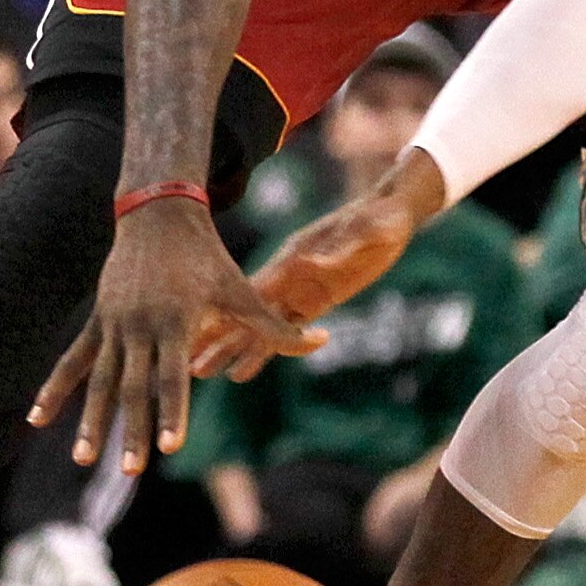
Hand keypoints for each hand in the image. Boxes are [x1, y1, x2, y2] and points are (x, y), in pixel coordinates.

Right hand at [31, 200, 320, 473]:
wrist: (158, 215)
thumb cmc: (208, 257)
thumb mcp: (242, 288)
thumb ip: (276, 325)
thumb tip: (322, 341)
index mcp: (176, 321)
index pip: (174, 375)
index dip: (173, 410)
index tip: (171, 445)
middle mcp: (140, 326)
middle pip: (136, 387)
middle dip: (133, 429)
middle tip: (132, 470)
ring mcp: (113, 325)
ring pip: (101, 381)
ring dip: (91, 421)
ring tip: (84, 459)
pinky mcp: (97, 322)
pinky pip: (73, 362)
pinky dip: (55, 390)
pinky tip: (36, 419)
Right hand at [186, 150, 446, 384]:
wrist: (392, 212)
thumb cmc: (382, 218)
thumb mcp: (366, 232)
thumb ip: (339, 252)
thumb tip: (307, 264)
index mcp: (296, 259)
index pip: (260, 290)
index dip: (235, 312)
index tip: (207, 329)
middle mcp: (291, 276)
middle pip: (251, 312)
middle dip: (222, 337)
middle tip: (193, 365)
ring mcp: (300, 290)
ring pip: (263, 326)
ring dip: (237, 348)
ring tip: (209, 373)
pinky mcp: (315, 301)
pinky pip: (286, 331)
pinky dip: (266, 350)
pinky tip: (244, 369)